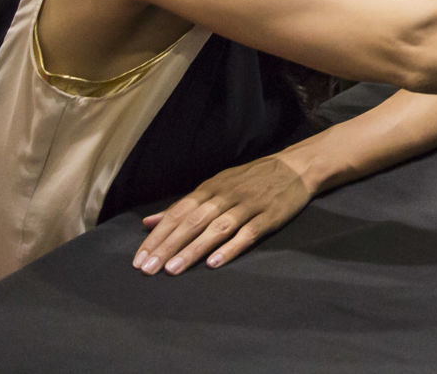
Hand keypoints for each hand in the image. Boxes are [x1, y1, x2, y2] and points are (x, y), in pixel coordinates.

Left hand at [132, 150, 312, 275]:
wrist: (297, 166)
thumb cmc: (252, 179)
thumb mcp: (216, 185)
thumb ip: (184, 206)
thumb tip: (148, 222)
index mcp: (211, 188)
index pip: (178, 212)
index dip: (158, 236)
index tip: (139, 259)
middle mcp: (227, 195)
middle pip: (193, 221)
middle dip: (168, 246)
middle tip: (148, 269)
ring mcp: (249, 205)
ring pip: (217, 228)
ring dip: (194, 249)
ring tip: (174, 269)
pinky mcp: (269, 216)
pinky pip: (247, 233)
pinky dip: (230, 247)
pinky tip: (214, 263)